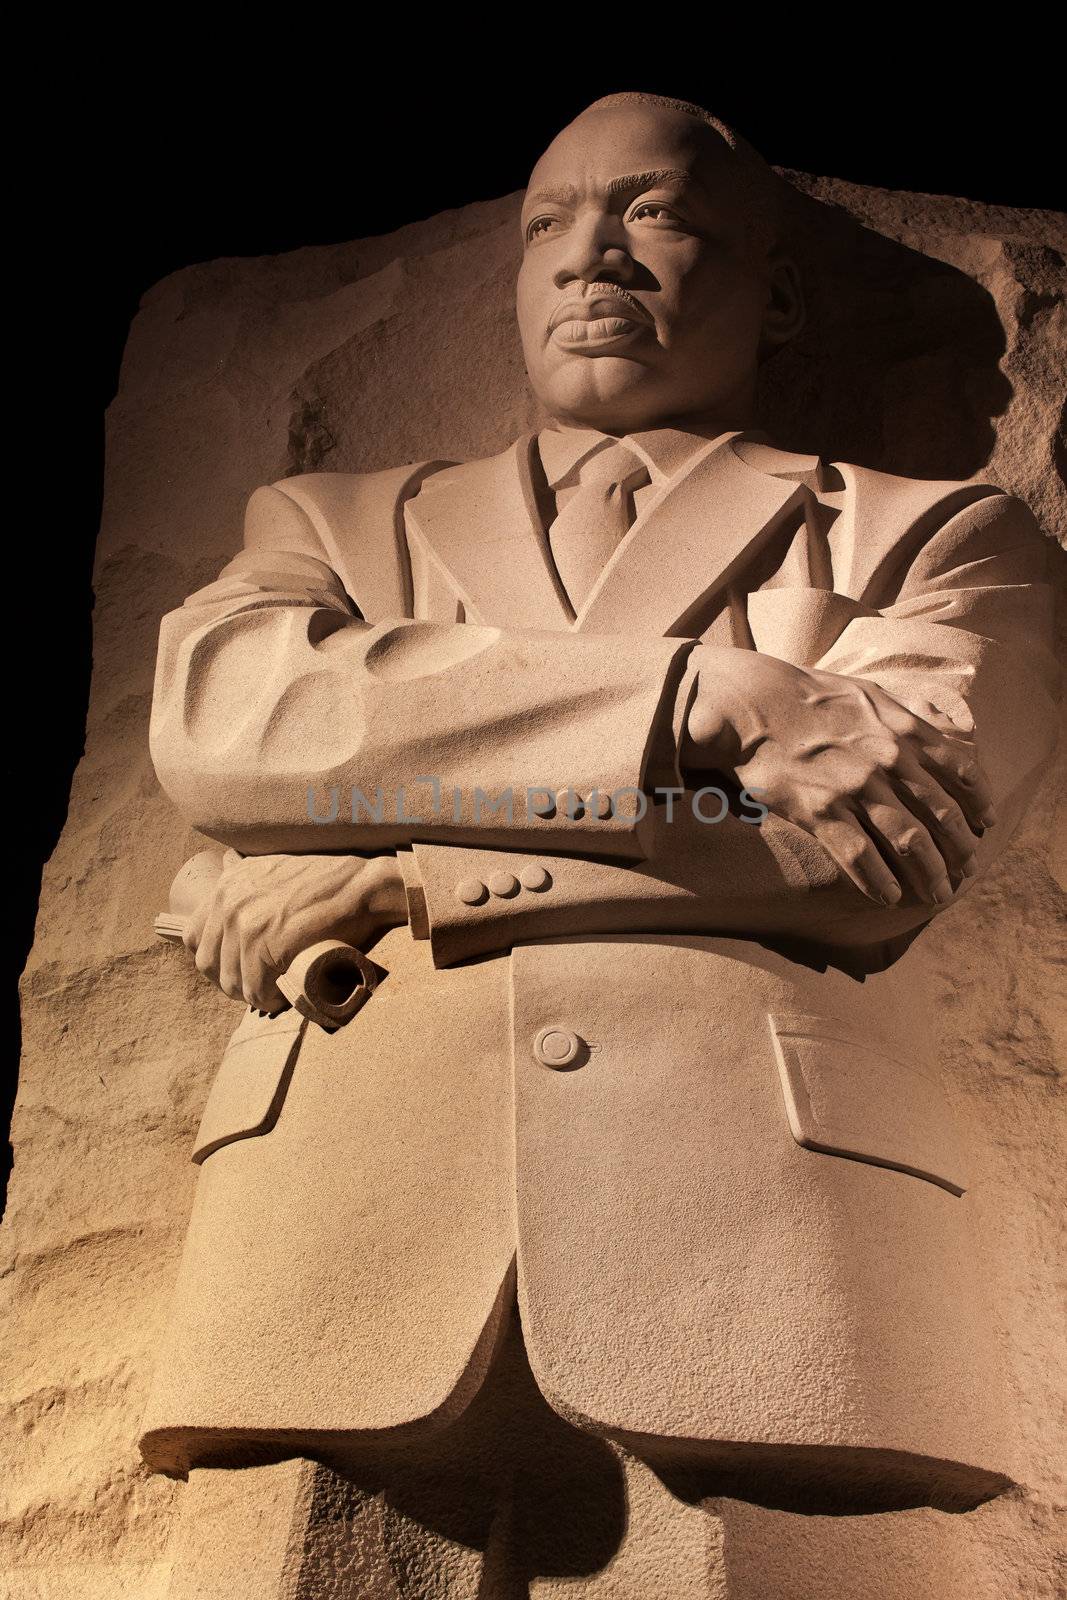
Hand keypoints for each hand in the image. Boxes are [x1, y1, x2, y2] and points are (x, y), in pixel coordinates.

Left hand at [183, 852, 407, 1009]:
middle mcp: (228, 899)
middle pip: (206, 963)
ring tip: (272, 993)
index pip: (193, 936)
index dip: (215, 959)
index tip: (238, 967)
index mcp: (226, 883)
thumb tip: (228, 878)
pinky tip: (281, 998)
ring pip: (231, 981)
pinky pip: (254, 989)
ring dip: (251, 994)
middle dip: (231, 981)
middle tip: (258, 986)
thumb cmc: (326, 882)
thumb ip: (247, 879)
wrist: (361, 886)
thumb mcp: (274, 869)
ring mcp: (245, 921)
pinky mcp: (265, 944)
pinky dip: (267, 1000)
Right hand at [682, 648, 994, 906]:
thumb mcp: (870, 694)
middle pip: (940, 815)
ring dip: (930, 874)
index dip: (978, 804)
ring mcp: (854, 786)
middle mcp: (887, 759)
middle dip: (960, 849)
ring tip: (938, 894)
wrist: (752, 702)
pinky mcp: (819, 809)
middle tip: (966, 870)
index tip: (986, 825)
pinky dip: (879, 881)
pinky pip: (859, 855)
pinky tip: (890, 897)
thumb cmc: (809, 696)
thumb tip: (940, 734)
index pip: (960, 772)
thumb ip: (907, 717)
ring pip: (908, 841)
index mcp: (903, 730)